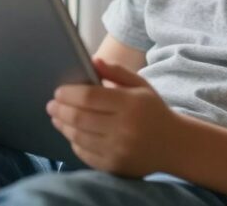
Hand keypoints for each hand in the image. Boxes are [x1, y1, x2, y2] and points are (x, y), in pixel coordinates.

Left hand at [46, 57, 179, 176]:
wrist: (176, 145)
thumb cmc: (153, 111)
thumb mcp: (141, 85)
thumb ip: (116, 71)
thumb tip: (92, 60)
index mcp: (130, 104)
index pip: (89, 97)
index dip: (69, 93)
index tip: (58, 91)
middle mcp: (124, 128)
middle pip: (80, 118)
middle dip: (60, 110)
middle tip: (51, 105)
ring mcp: (119, 150)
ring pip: (79, 137)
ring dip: (63, 126)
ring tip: (57, 118)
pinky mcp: (115, 166)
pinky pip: (86, 154)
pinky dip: (75, 143)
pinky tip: (72, 134)